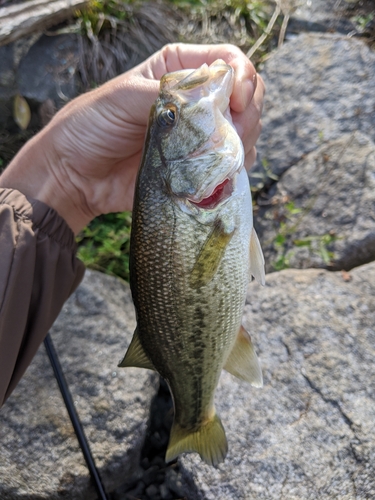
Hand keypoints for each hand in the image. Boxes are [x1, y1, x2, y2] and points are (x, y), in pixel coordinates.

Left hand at [0, 43, 264, 233]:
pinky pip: (232, 163)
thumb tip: (211, 96)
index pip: (229, 61)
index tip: (235, 101)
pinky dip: (235, 166)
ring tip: (224, 153)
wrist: (77, 174)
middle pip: (246, 95)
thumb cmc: (92, 126)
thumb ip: (168, 92)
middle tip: (234, 131)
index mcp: (178, 71)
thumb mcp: (124, 97)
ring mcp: (199, 134)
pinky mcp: (197, 165)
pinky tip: (222, 170)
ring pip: (245, 129)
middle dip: (249, 111)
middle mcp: (195, 100)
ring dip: (244, 140)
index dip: (242, 78)